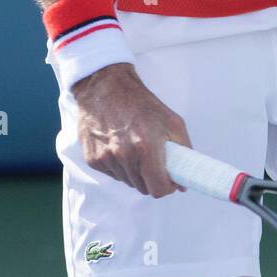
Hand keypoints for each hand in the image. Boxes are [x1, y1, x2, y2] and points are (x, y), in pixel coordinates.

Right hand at [71, 62, 190, 196]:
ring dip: (134, 172)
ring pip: (127, 181)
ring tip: (134, 148)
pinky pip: (112, 174)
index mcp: (146, 146)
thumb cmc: (142, 103)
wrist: (106, 87)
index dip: (166, 188)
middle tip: (153, 161)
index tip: (168, 180)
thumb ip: (184, 151)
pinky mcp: (92, 159)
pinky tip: (119, 146)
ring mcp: (106, 158)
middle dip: (151, 178)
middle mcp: (124, 155)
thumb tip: (183, 182)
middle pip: (142, 187)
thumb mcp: (172, 121)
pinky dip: (118, 166)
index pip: (157, 189)